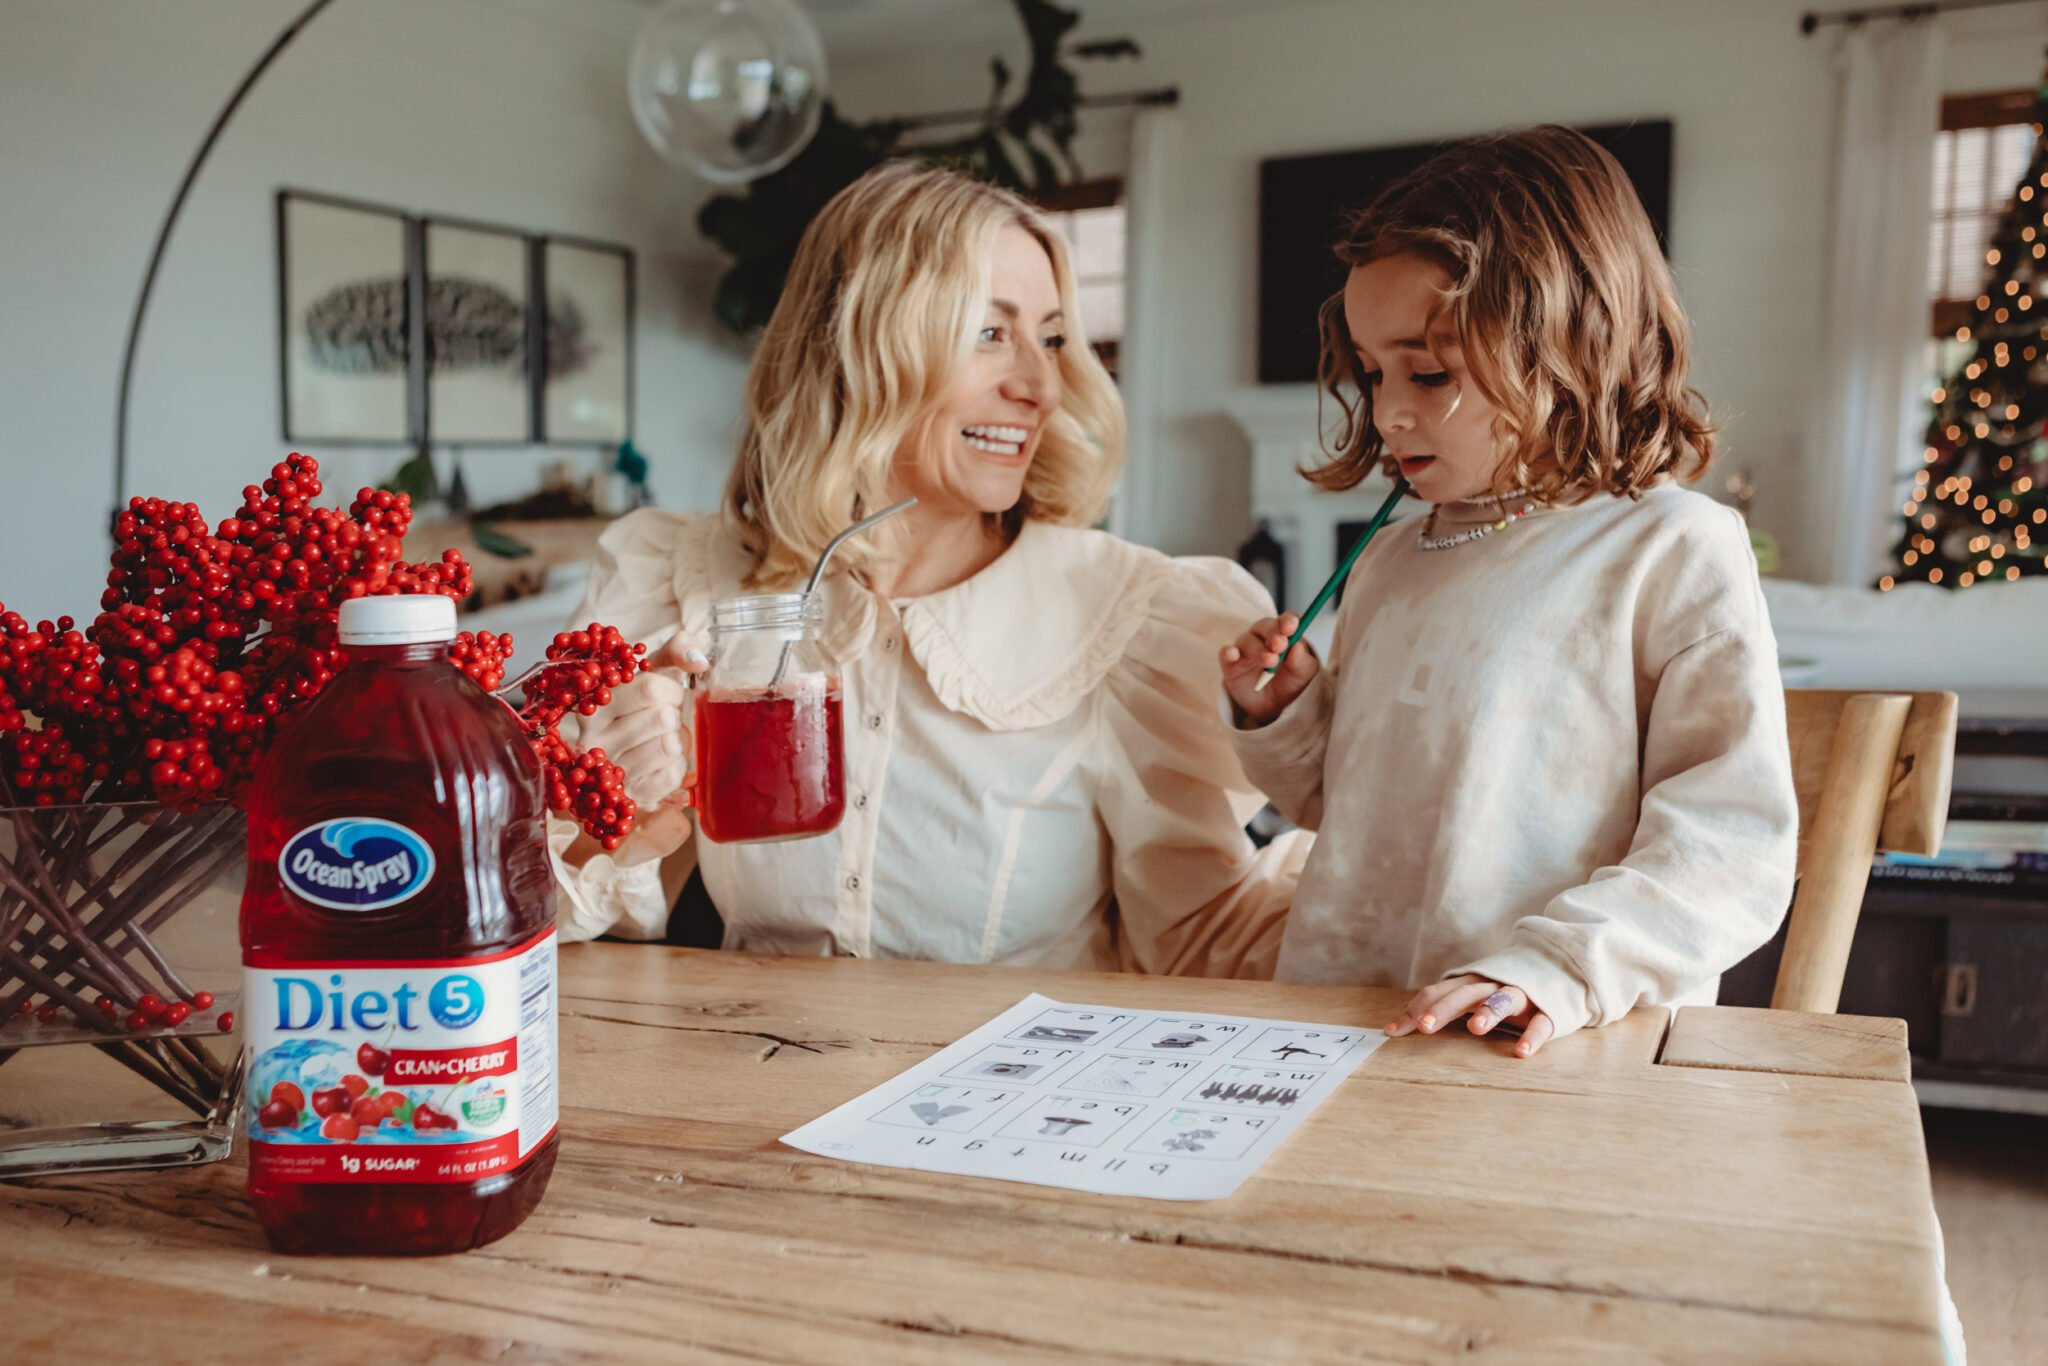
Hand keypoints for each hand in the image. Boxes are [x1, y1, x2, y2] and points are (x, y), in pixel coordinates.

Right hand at [582, 634, 708, 809]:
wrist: (625, 743)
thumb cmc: (642, 700)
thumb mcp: (654, 666)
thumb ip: (679, 649)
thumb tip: (699, 661)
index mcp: (596, 699)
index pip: (652, 689)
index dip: (672, 691)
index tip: (666, 695)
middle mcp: (594, 736)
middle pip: (663, 719)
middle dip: (673, 716)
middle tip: (661, 719)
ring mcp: (608, 770)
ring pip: (669, 747)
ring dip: (676, 741)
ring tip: (659, 738)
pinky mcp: (627, 795)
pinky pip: (672, 775)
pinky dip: (677, 767)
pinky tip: (661, 761)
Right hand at [1220, 613, 1318, 725]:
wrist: (1274, 706)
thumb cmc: (1291, 683)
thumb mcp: (1304, 674)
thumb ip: (1302, 661)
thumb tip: (1298, 647)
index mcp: (1284, 634)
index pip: (1286, 620)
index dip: (1288, 621)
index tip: (1291, 627)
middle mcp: (1263, 637)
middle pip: (1265, 626)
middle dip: (1273, 633)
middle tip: (1280, 644)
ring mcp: (1245, 650)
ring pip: (1247, 641)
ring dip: (1258, 650)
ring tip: (1270, 661)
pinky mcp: (1231, 664)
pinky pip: (1226, 654)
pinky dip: (1228, 653)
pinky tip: (1233, 654)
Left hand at [1384, 975, 1556, 1058]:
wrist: (1559, 969)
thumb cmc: (1504, 989)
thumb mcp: (1473, 994)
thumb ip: (1443, 1004)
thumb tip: (1401, 1022)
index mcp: (1470, 982)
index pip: (1437, 992)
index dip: (1414, 1009)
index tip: (1391, 1033)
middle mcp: (1492, 984)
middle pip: (1465, 993)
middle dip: (1444, 1008)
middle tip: (1425, 1026)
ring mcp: (1522, 995)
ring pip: (1503, 1000)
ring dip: (1489, 1012)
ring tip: (1475, 1029)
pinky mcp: (1547, 1009)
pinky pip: (1540, 1023)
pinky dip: (1532, 1036)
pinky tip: (1521, 1052)